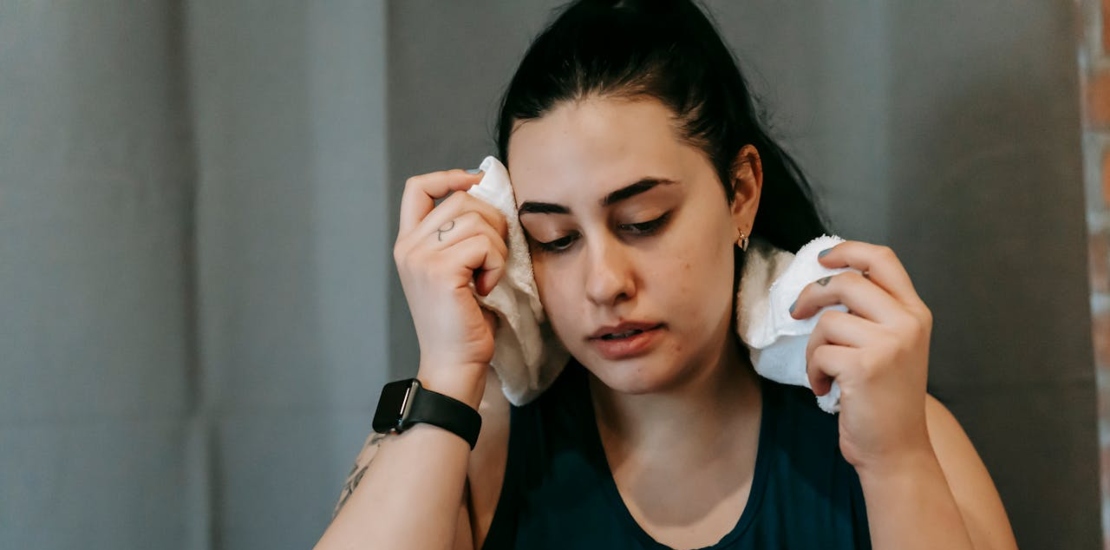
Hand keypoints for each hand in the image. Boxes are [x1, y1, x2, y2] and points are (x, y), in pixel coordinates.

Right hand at [394, 169, 507, 405]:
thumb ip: (460, 235)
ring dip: (497, 249)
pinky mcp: (440, 271)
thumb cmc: (463, 321)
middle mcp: (409, 246)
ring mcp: (421, 257)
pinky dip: (497, 264)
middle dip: (492, 221)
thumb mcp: (456, 270)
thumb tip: (489, 197)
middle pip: (461, 199)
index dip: (450, 176)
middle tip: (494, 257)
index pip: (418, 188)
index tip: (477, 182)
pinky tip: (486, 288)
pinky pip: (485, 245)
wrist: (454, 363)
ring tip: (488, 278)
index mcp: (409, 243)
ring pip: (478, 221)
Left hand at [789, 241, 933, 473]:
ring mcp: (889, 343)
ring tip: (825, 371)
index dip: (848, 250)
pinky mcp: (865, 365)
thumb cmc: (885, 398)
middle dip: (812, 295)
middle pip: (846, 281)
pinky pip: (820, 352)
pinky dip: (814, 372)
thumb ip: (872, 312)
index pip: (883, 259)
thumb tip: (826, 281)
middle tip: (797, 312)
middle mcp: (907, 322)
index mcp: (915, 312)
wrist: (897, 449)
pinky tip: (827, 389)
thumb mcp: (892, 346)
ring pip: (828, 321)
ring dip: (814, 348)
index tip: (821, 258)